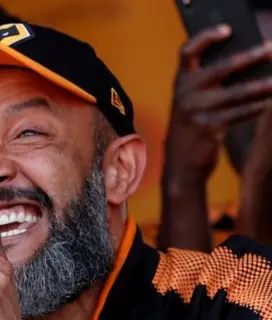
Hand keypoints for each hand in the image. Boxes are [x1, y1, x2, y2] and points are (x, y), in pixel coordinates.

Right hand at [166, 24, 271, 185]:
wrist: (180, 164)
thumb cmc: (191, 130)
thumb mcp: (191, 104)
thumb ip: (208, 86)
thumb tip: (247, 67)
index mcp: (180, 83)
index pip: (187, 51)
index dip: (206, 37)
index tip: (227, 31)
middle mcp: (185, 93)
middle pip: (222, 67)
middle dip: (251, 57)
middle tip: (271, 50)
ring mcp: (196, 110)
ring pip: (237, 93)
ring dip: (263, 86)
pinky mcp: (208, 127)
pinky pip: (240, 113)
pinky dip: (257, 108)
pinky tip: (269, 104)